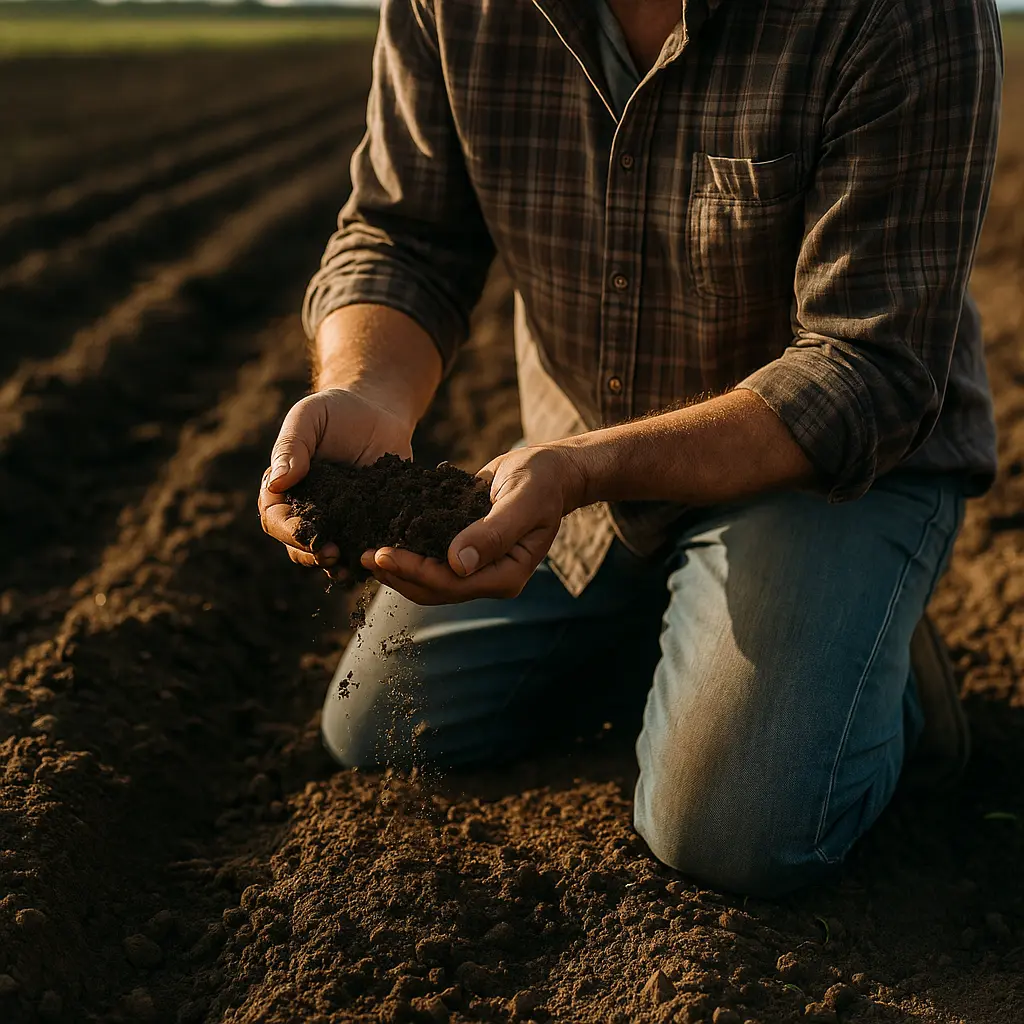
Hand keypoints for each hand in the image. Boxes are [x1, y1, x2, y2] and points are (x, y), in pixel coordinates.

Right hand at [259, 388, 413, 571]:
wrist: (378, 412)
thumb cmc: (336, 411)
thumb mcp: (309, 418)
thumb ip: (292, 447)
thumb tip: (277, 481)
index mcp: (283, 489)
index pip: (275, 518)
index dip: (287, 530)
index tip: (306, 533)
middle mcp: (307, 511)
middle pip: (298, 545)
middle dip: (312, 554)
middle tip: (332, 554)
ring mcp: (338, 521)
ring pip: (329, 554)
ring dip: (337, 565)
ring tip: (351, 567)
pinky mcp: (367, 523)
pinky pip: (363, 547)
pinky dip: (368, 557)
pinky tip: (379, 559)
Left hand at [360, 444, 584, 604]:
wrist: (548, 471)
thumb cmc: (540, 481)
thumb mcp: (522, 500)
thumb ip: (494, 532)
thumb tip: (457, 563)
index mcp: (507, 574)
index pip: (453, 583)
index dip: (415, 571)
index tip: (383, 554)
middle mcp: (489, 578)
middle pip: (435, 589)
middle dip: (398, 574)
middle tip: (362, 554)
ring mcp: (476, 569)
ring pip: (429, 580)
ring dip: (397, 569)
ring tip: (364, 552)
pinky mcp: (463, 553)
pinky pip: (431, 560)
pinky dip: (407, 553)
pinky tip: (382, 539)